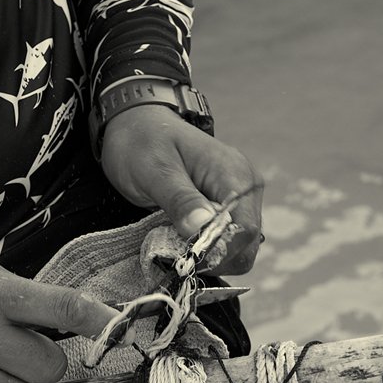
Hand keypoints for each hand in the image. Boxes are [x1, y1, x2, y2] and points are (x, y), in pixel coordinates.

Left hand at [100, 104, 264, 271]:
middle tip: (177, 255)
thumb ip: (180, 200)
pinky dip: (205, 248)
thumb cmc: (143, 142)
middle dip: (215, 257)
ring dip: (209, 255)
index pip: (245, 229)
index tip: (187, 259)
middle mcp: (245, 187)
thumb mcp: (155, 171)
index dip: (219, 251)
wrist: (136, 124)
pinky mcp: (225, 207)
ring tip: (176, 244)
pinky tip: (182, 240)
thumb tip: (202, 229)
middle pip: (246, 243)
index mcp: (234, 174)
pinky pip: (225, 239)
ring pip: (238, 247)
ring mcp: (238, 198)